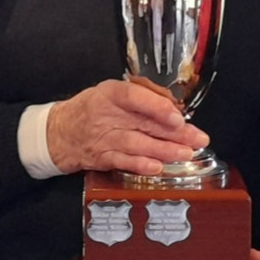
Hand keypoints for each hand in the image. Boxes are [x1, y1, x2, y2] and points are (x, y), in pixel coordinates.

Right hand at [46, 79, 206, 176]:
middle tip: (198, 139)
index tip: (178, 117)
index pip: (134, 97)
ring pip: (136, 145)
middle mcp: (106, 115)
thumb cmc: (92, 108)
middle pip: (143, 123)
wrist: (60, 132)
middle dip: (174, 133)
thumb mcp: (111, 91)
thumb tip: (173, 106)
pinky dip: (141, 166)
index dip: (157, 107)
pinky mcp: (102, 157)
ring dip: (163, 151)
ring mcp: (104, 138)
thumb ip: (141, 96)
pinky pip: (123, 162)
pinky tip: (158, 167)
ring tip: (185, 153)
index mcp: (110, 93)